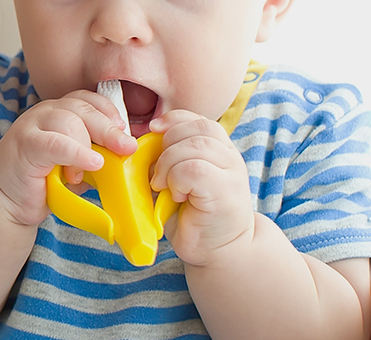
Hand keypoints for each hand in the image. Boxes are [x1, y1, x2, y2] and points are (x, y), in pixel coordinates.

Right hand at [0, 90, 136, 226]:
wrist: (5, 198)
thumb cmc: (43, 181)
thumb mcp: (76, 165)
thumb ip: (95, 155)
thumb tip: (126, 158)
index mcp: (60, 112)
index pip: (88, 100)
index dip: (110, 112)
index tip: (126, 131)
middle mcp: (46, 112)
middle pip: (82, 108)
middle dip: (109, 128)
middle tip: (127, 148)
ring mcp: (32, 125)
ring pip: (69, 121)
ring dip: (87, 145)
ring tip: (89, 170)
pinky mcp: (25, 143)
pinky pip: (56, 142)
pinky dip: (77, 152)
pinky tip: (90, 164)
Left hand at [149, 110, 253, 266]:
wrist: (221, 251)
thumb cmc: (194, 215)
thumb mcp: (180, 179)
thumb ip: (170, 158)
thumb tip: (139, 143)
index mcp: (219, 150)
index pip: (197, 119)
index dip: (173, 120)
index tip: (153, 130)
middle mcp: (229, 157)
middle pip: (194, 128)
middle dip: (166, 145)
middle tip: (158, 174)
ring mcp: (232, 173)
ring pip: (193, 146)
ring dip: (169, 164)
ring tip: (166, 187)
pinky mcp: (226, 191)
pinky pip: (194, 169)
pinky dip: (177, 180)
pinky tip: (177, 196)